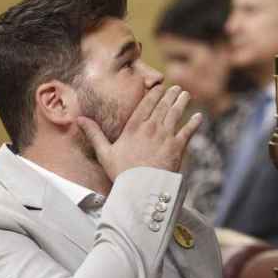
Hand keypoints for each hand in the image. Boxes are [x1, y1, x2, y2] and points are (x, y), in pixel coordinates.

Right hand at [78, 84, 202, 178]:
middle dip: (171, 95)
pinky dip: (194, 123)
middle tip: (177, 88)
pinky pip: (188, 131)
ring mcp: (166, 136)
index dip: (155, 94)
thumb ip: (94, 134)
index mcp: (134, 127)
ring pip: (176, 114)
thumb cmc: (121, 173)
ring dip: (182, 102)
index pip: (146, 104)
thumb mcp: (104, 153)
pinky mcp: (178, 147)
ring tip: (186, 95)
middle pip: (163, 106)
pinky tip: (198, 116)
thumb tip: (78, 119)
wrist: (141, 189)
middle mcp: (151, 127)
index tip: (160, 87)